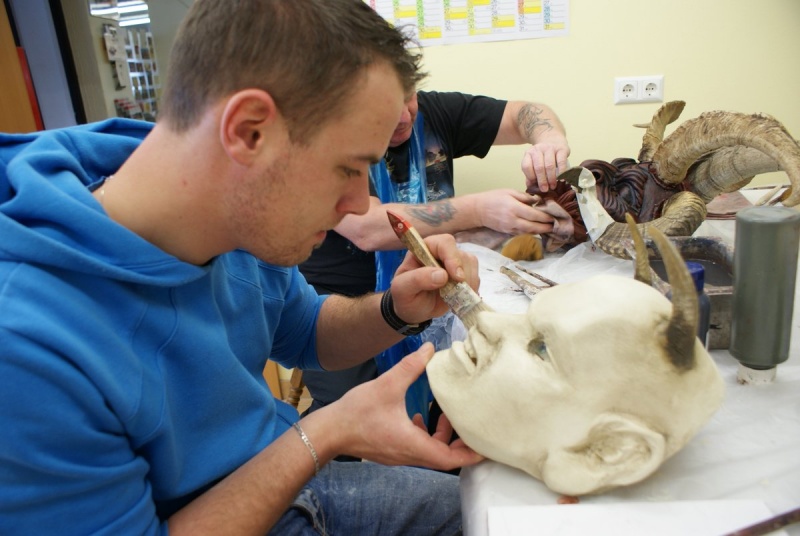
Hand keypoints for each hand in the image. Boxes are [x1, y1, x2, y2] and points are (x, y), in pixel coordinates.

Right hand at [322, 343, 484, 469]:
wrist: (327, 431)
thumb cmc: (356, 413)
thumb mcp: (387, 385)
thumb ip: (411, 367)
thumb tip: (429, 349)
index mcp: (412, 445)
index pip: (450, 459)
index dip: (470, 454)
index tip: (486, 448)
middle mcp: (408, 455)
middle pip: (443, 457)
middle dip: (459, 444)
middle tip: (471, 428)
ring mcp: (397, 455)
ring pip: (428, 453)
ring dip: (440, 438)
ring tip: (445, 417)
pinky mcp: (389, 451)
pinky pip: (414, 448)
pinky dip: (423, 435)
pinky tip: (417, 417)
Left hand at [389, 234, 479, 323]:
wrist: (413, 310)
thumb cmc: (405, 296)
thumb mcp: (402, 289)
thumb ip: (417, 279)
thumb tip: (442, 275)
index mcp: (424, 249)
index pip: (444, 243)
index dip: (452, 257)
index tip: (456, 276)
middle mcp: (441, 253)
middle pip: (461, 255)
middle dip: (463, 274)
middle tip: (457, 292)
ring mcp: (454, 264)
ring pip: (471, 265)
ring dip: (468, 283)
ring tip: (454, 297)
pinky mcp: (463, 275)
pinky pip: (475, 278)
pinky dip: (471, 290)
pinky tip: (459, 298)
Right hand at [472, 189, 553, 234]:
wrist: (478, 210)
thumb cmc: (493, 198)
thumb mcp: (509, 192)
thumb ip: (525, 196)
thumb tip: (538, 200)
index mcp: (514, 208)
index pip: (534, 214)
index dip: (546, 217)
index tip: (554, 216)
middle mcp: (513, 220)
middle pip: (534, 226)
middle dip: (546, 227)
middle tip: (556, 225)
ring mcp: (510, 228)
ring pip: (529, 232)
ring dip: (540, 231)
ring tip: (550, 228)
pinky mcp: (508, 232)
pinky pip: (523, 233)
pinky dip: (531, 232)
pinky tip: (537, 229)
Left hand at [521, 139, 570, 192]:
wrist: (553, 139)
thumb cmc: (543, 156)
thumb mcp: (534, 163)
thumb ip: (531, 174)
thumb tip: (530, 186)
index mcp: (529, 154)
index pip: (526, 166)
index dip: (530, 177)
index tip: (535, 186)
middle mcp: (538, 149)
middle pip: (539, 167)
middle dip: (542, 180)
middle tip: (545, 189)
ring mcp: (550, 148)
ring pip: (549, 165)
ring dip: (551, 178)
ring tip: (553, 186)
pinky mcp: (561, 148)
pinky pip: (561, 162)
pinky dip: (561, 172)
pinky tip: (562, 179)